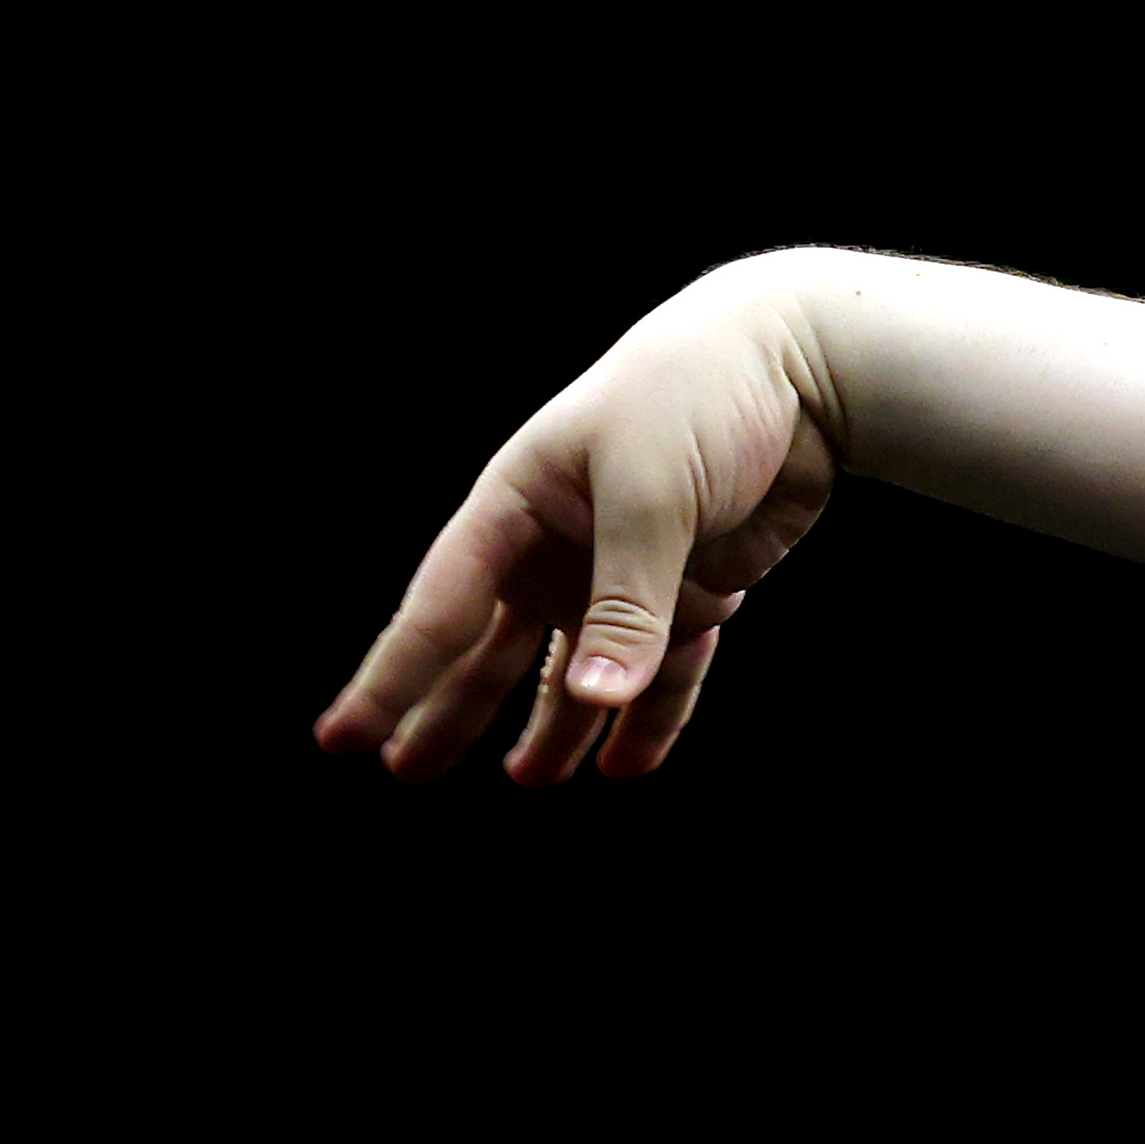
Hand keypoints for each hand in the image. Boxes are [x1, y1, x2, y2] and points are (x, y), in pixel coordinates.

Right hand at [314, 269, 846, 782]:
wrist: (801, 363)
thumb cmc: (699, 397)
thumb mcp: (651, 494)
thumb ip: (626, 603)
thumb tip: (595, 700)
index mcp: (520, 503)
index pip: (440, 605)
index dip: (393, 677)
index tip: (343, 738)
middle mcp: (561, 542)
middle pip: (493, 645)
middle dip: (452, 709)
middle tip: (407, 772)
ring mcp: (625, 567)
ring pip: (577, 666)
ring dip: (554, 725)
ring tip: (532, 781)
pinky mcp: (694, 584)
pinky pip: (663, 667)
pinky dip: (648, 717)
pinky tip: (625, 764)